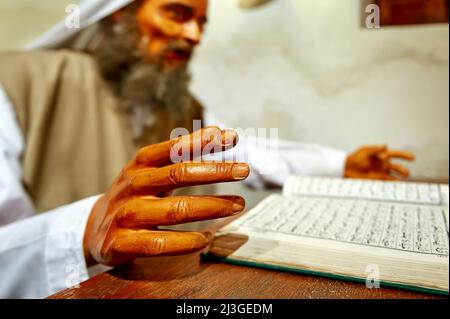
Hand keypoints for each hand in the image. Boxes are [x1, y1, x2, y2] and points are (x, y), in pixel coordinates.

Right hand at [83, 127, 249, 266]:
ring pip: (173, 210)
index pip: (173, 148)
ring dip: (210, 206)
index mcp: (140, 165)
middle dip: (215, 171)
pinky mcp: (121, 243)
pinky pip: (159, 243)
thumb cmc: (133, 196)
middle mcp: (133, 185)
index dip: (203, 141)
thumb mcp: (150, 171)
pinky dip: (186, 242)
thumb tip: (218, 133)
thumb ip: (180, 155)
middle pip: (178, 175)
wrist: (93, 229)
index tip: (232, 137)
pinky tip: (206, 239)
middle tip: (243, 170)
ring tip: (237, 204)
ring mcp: (126, 214)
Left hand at [344, 145, 414, 180]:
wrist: (347, 167)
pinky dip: (392, 184)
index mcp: (382, 155)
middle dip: (403, 170)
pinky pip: (387, 182)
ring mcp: (381, 172)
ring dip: (399, 178)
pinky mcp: (376, 179)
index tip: (412, 157)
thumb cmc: (355, 157)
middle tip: (407, 174)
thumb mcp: (364, 151)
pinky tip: (396, 186)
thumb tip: (386, 146)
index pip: (396, 155)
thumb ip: (375, 149)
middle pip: (397, 167)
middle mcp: (383, 164)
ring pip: (394, 176)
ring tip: (403, 181)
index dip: (404, 156)